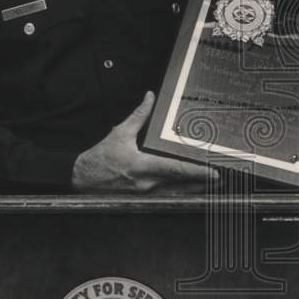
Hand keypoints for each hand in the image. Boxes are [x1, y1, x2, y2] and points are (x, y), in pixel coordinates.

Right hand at [71, 92, 217, 191]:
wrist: (81, 178)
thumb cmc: (100, 158)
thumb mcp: (120, 133)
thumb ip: (138, 116)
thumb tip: (149, 98)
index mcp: (142, 166)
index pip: (176, 170)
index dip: (198, 173)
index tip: (213, 174)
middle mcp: (146, 184)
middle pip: (181, 186)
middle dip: (200, 183)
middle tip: (217, 179)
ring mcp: (144, 195)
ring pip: (175, 196)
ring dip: (191, 191)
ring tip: (206, 186)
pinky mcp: (141, 201)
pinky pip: (164, 199)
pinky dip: (177, 195)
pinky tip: (186, 191)